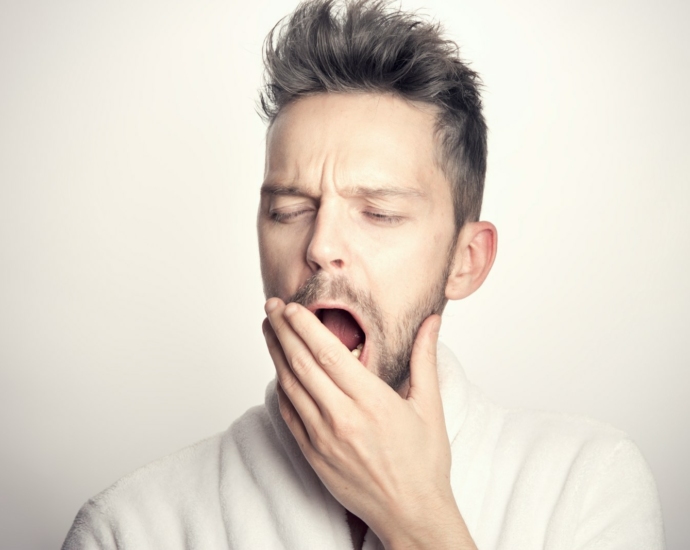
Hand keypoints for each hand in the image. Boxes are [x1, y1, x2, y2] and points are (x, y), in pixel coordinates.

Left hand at [263, 298, 476, 548]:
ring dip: (276, 354)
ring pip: (290, 387)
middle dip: (283, 331)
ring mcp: (323, 438)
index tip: (292, 306)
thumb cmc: (423, 463)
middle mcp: (342, 418)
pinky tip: (278, 371)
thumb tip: (432, 322)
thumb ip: (424, 359)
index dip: (305, 326)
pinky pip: (289, 415)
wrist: (411, 513)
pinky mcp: (313, 455)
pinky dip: (280, 389)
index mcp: (371, 402)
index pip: (328, 353)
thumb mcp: (430, 407)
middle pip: (302, 364)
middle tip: (271, 307)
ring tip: (269, 330)